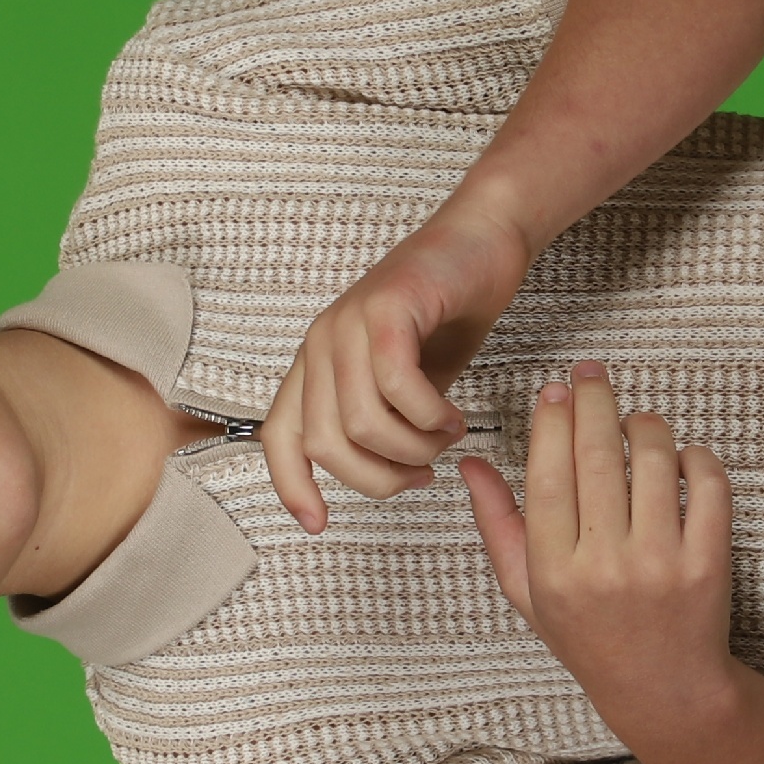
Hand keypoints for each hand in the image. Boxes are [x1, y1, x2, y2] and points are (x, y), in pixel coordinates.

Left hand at [260, 198, 532, 530]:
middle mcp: (321, 343)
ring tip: (445, 435)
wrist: (484, 238)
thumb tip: (382, 473)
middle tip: (422, 472)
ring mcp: (349, 321)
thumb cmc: (449, 309)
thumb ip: (382, 421)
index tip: (318, 524)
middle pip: (327, 444)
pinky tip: (452, 415)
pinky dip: (429, 415)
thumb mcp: (406, 381)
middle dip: (380, 477)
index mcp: (316, 363)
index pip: (279, 436)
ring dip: (413, 447)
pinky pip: (396, 385)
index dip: (292, 486)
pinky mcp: (387, 306)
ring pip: (363, 422)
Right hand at [455, 362, 736, 730]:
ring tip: (635, 423)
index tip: (556, 390)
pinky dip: (695, 456)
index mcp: (554, 570)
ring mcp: (662, 562)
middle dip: (594, 400)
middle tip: (591, 375)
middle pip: (599, 455)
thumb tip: (470, 464)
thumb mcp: (527, 592)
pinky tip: (680, 455)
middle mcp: (605, 564)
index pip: (549, 472)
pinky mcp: (709, 561)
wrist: (664, 690)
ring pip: (655, 459)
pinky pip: (707, 484)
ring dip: (644, 424)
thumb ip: (498, 525)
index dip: (553, 420)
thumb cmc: (588, 638)